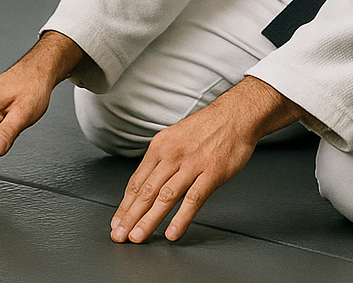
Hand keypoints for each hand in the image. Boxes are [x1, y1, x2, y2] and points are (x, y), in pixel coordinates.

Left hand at [110, 77, 301, 243]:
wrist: (234, 115)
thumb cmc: (206, 128)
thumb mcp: (175, 137)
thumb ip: (161, 160)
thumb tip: (146, 183)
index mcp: (160, 146)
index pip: (137, 180)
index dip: (125, 204)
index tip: (117, 221)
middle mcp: (172, 155)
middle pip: (146, 190)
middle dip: (130, 216)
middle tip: (119, 235)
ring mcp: (192, 164)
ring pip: (165, 197)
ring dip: (149, 219)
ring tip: (138, 237)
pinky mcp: (212, 173)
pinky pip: (193, 199)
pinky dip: (181, 218)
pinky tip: (172, 233)